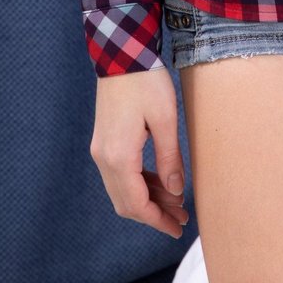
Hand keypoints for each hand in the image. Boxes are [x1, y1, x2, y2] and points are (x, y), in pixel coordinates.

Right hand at [90, 63, 190, 237]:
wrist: (121, 54)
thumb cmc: (146, 82)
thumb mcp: (166, 119)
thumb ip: (169, 158)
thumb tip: (176, 191)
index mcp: (119, 157)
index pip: (137, 205)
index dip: (158, 221)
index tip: (178, 229)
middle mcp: (104, 158)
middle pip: (126, 203)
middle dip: (154, 214)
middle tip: (181, 217)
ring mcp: (101, 149)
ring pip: (121, 190)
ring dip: (146, 199)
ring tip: (175, 201)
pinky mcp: (104, 140)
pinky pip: (119, 174)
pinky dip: (138, 183)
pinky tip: (159, 182)